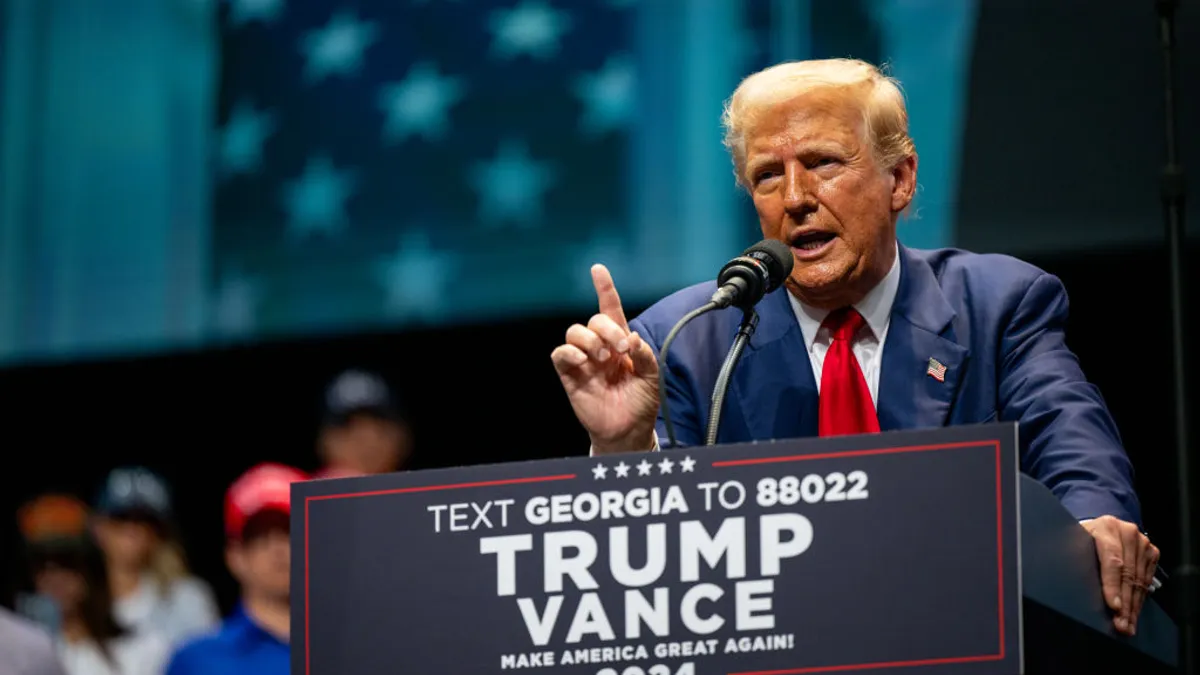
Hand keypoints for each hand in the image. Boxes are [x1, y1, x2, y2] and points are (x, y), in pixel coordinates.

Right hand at [551, 265, 659, 453]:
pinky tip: (585, 361)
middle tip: (621, 349)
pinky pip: (560, 354)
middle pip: (595, 319)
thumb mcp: (652, 376)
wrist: (629, 430)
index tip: (598, 269)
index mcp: (620, 342)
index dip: (604, 288)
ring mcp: (583, 360)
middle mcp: (600, 347)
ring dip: (591, 339)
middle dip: (609, 329)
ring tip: (604, 358)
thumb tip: (632, 339)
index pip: (610, 309)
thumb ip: (645, 355)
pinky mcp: (570, 375)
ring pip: (575, 332)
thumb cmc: (640, 402)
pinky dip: (570, 352)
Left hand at [1081, 515, 1159, 635]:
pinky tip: (1133, 614)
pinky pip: (1147, 581)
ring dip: (1133, 606)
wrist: (1099, 529)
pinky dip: (1140, 600)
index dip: (1112, 585)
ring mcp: (1142, 543)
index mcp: (1106, 527)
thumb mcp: (1074, 543)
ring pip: (1139, 581)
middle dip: (1124, 603)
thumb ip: (1075, 557)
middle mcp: (1127, 533)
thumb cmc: (1082, 538)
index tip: (1113, 606)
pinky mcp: (1151, 553)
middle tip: (1121, 624)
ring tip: (1127, 625)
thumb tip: (1069, 583)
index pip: (1112, 560)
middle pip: (1128, 574)